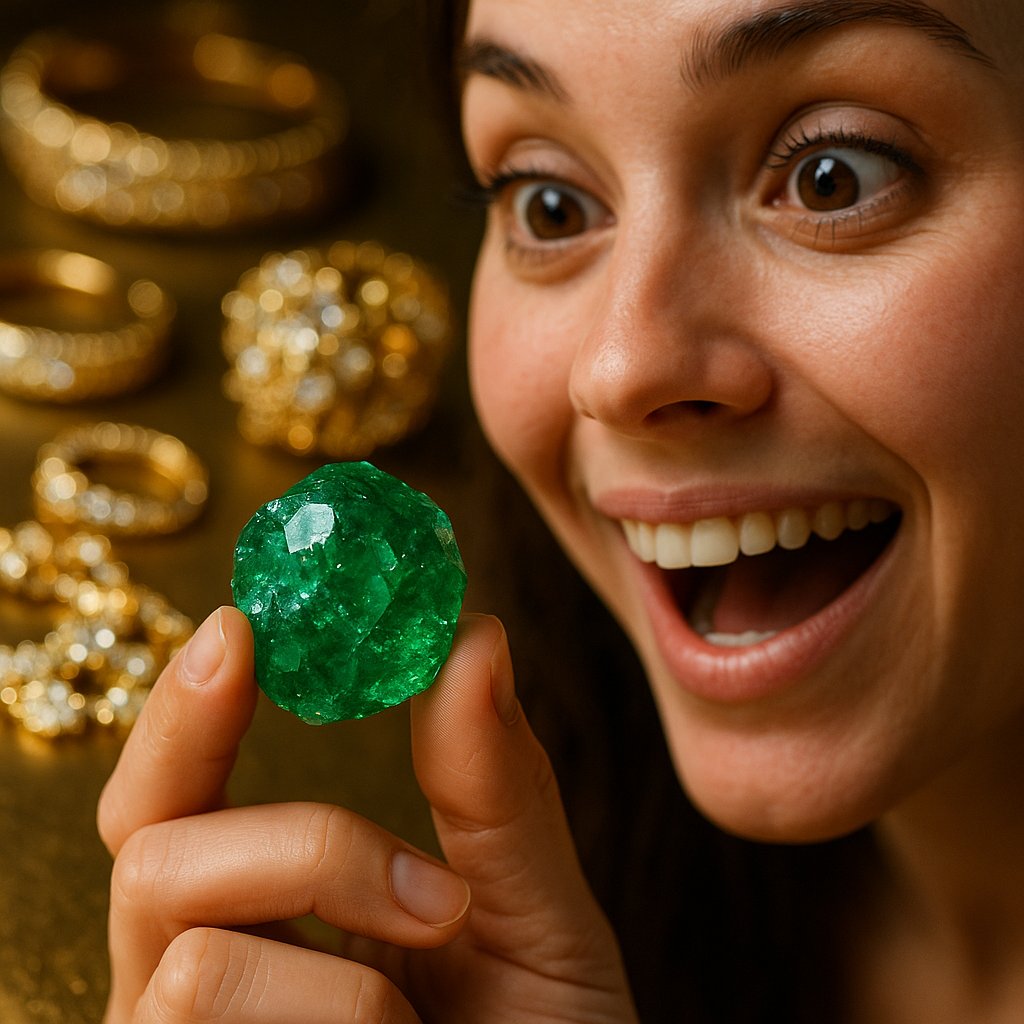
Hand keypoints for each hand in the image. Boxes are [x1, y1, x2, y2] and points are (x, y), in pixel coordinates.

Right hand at [98, 606, 637, 1021]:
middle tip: (427, 880)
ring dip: (339, 945)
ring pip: (180, 937)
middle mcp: (200, 983)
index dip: (188, 709)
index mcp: (272, 919)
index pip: (181, 799)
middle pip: (147, 846)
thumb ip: (494, 786)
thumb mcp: (535, 921)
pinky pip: (203, 1016)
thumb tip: (470, 633)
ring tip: (432, 1000)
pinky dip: (337, 1016)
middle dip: (296, 834)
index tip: (241, 623)